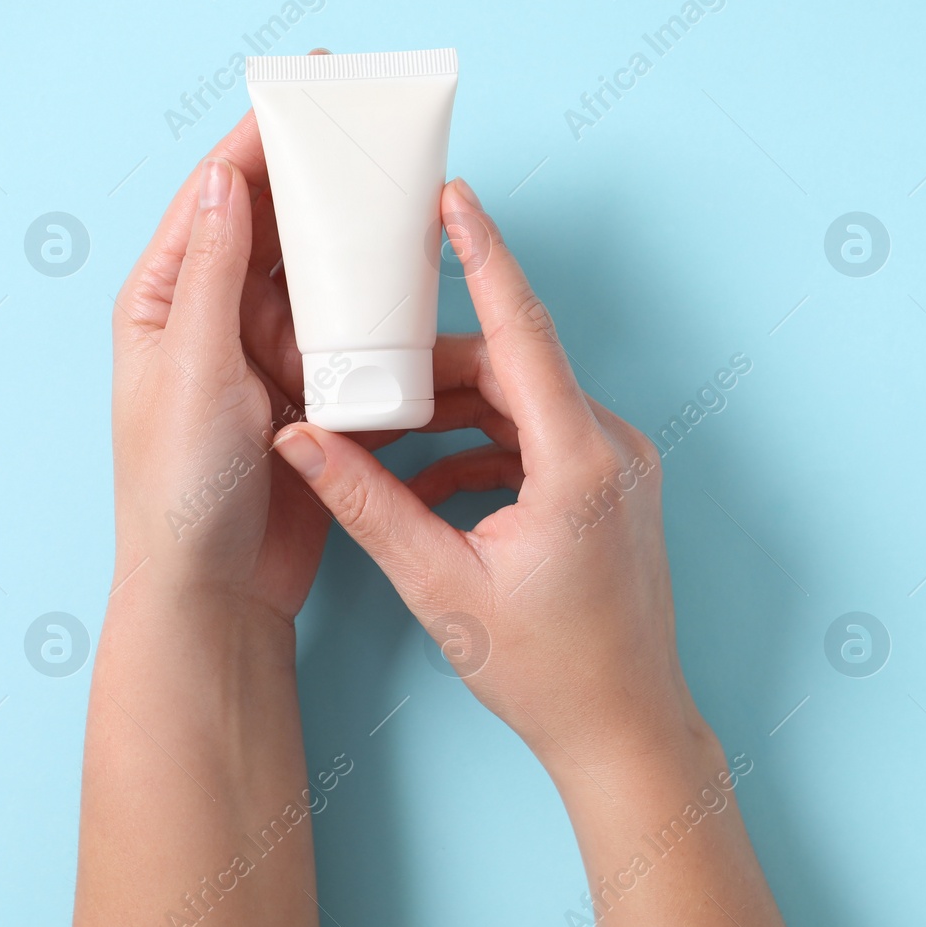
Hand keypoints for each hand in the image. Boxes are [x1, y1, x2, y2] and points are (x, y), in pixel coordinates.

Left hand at [109, 118, 513, 621]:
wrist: (216, 591)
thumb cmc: (180, 488)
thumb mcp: (194, 368)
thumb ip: (212, 274)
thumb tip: (224, 179)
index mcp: (166, 303)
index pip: (216, 200)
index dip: (258, 141)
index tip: (304, 87)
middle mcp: (215, 322)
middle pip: (274, 232)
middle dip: (320, 185)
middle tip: (372, 137)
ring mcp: (266, 360)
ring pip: (321, 284)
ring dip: (356, 253)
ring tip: (403, 209)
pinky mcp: (311, 400)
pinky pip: (352, 340)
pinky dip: (379, 319)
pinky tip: (413, 296)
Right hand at [271, 178, 711, 785]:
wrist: (625, 728)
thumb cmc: (546, 672)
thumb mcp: (440, 587)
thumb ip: (366, 504)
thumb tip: (300, 441)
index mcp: (578, 464)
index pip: (524, 333)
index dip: (484, 259)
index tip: (454, 198)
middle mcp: (612, 449)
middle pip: (514, 368)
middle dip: (434, 367)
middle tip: (362, 368)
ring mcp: (621, 465)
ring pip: (525, 402)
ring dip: (456, 411)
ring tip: (383, 437)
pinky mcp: (614, 484)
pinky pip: (542, 437)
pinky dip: (485, 446)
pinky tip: (432, 482)